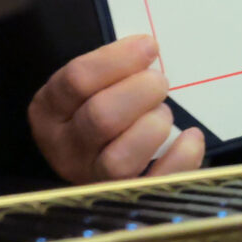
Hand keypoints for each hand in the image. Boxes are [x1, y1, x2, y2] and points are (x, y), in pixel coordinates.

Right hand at [29, 36, 204, 184]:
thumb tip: (150, 49)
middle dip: (142, 91)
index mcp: (51, 111)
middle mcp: (65, 149)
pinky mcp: (126, 194)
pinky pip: (155, 183)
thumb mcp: (95, 83)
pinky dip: (181, 157)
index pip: (77, 79)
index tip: (149, 47)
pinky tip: (190, 136)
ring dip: (154, 125)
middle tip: (158, 83)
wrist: (107, 151)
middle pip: (100, 117)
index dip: (119, 59)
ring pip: (120, 158)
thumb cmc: (108, 104)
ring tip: (163, 113)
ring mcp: (93, 177)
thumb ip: (115, 67)